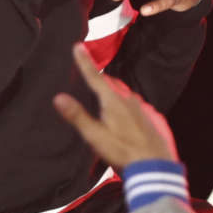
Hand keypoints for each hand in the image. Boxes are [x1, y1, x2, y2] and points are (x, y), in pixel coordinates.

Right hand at [52, 44, 177, 169]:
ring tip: (102, 96)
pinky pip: (131, 106)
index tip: (77, 46)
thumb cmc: (122, 152)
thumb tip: (58, 97)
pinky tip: (121, 117)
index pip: (95, 77)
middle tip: (88, 72)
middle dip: (98, 79)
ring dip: (111, 93)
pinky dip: (122, 106)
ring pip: (121, 95)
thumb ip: (78, 116)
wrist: (154, 167)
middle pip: (109, 85)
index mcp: (113, 101)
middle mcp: (128, 100)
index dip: (85, 62)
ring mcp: (140, 109)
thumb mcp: (96, 136)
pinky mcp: (147, 119)